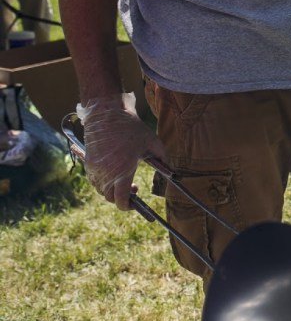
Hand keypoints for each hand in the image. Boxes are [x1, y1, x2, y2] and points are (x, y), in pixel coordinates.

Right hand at [78, 92, 168, 210]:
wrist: (106, 114)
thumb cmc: (131, 128)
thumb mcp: (152, 142)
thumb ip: (164, 159)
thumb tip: (173, 172)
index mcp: (122, 170)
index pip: (121, 199)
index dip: (128, 206)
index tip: (135, 202)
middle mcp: (105, 173)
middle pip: (110, 197)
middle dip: (121, 197)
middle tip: (133, 188)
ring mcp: (94, 169)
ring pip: (101, 189)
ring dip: (112, 189)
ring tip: (124, 178)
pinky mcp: (87, 163)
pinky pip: (94, 180)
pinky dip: (103, 181)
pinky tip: (113, 171)